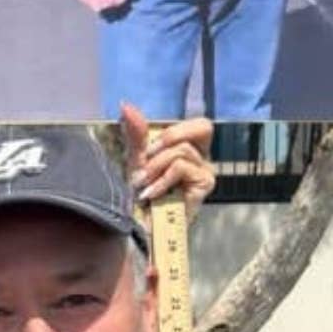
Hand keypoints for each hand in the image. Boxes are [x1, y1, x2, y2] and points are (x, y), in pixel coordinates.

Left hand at [119, 106, 215, 220]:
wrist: (139, 226)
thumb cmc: (140, 193)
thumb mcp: (136, 158)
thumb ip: (136, 132)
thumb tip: (126, 105)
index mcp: (191, 149)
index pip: (201, 125)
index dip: (176, 129)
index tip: (150, 147)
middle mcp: (204, 159)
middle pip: (202, 128)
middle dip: (167, 140)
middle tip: (146, 161)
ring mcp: (206, 173)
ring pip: (182, 151)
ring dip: (155, 167)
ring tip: (143, 185)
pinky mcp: (204, 186)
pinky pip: (182, 167)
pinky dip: (161, 179)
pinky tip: (151, 194)